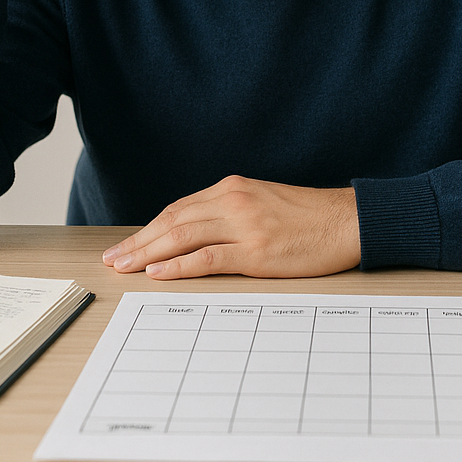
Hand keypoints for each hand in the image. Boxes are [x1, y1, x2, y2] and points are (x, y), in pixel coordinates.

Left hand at [101, 176, 361, 278]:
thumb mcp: (263, 203)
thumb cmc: (309, 217)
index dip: (148, 229)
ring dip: (148, 253)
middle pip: (172, 221)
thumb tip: (198, 235)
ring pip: (182, 237)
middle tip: (113, 259)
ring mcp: (244, 225)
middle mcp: (233, 201)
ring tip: (125, 267)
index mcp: (233, 188)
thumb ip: (231, 213)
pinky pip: (208, 258)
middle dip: (138, 242)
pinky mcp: (256, 250)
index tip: (127, 245)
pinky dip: (179, 265)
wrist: (348, 221)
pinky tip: (159, 273)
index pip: (177, 209)